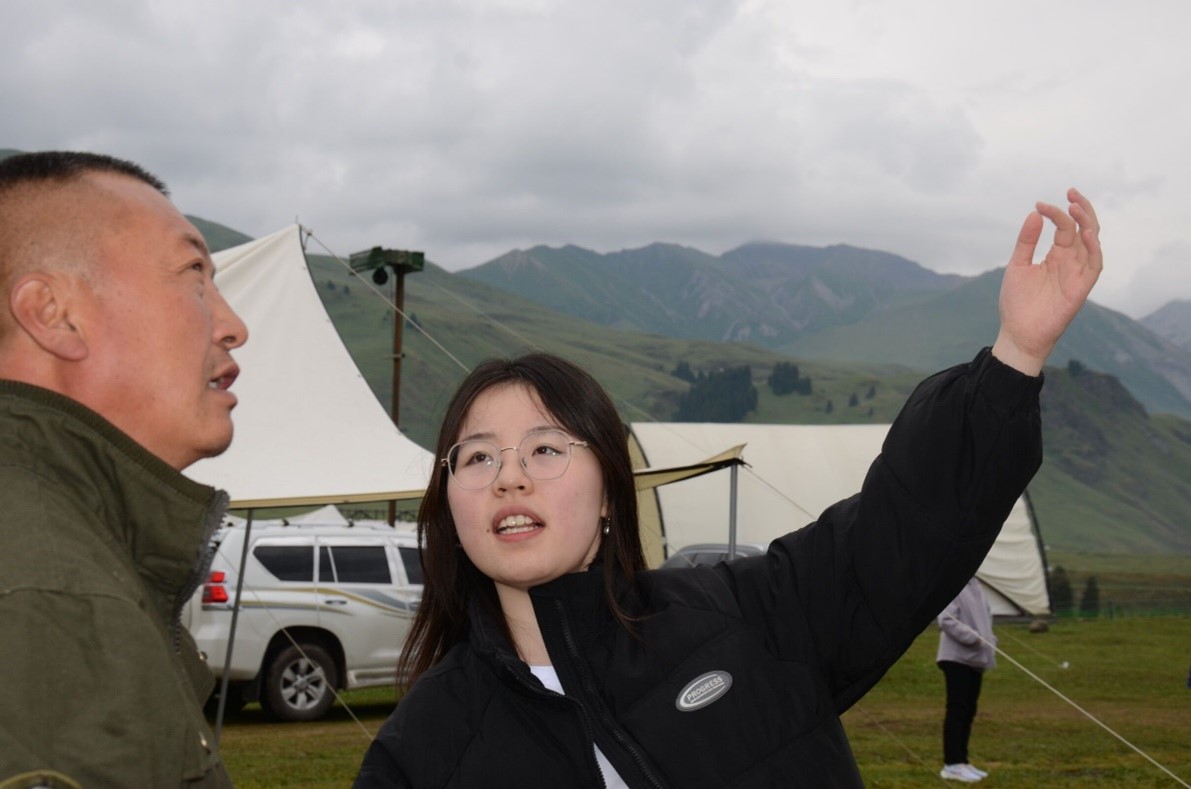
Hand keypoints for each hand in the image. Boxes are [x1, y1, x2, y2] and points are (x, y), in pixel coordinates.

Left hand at [991, 188, 1101, 375]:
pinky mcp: (1081, 288)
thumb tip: (1035, 213)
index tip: (1040, 205)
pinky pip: (1095, 265)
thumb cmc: (1017, 302)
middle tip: (1070, 192)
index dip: (1056, 213)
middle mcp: (1070, 262)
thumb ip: (1026, 241)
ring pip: (1092, 242)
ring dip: (1087, 223)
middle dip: (1081, 209)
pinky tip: (1086, 234)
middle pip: (1085, 229)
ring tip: (1075, 207)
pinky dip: (1094, 248)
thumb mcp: (1018, 265)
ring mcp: (1077, 273)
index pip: (1065, 227)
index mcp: (1056, 256)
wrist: (1017, 333)